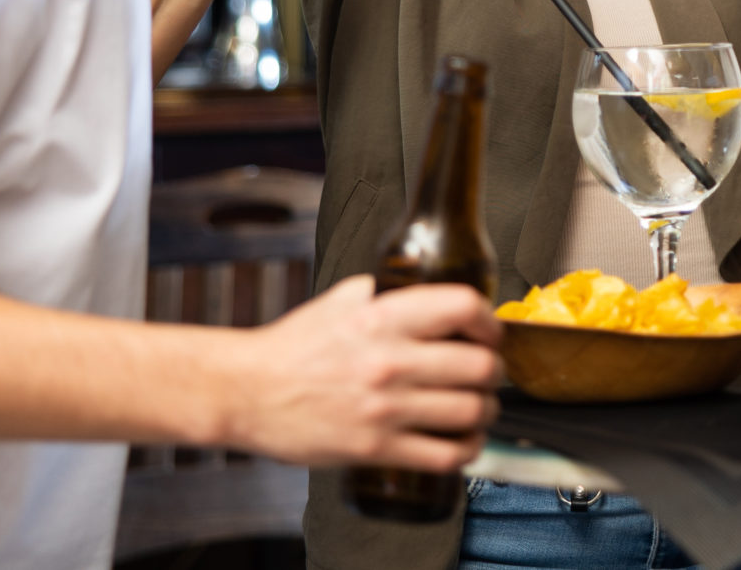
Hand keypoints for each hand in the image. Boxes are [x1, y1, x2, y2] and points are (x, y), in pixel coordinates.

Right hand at [224, 276, 502, 468]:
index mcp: (384, 317)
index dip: (490, 321)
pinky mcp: (375, 449)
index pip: (464, 308)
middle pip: (479, 365)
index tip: (491, 331)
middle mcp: (390, 361)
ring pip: (470, 412)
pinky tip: (465, 444)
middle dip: (494, 371)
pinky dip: (467, 451)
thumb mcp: (340, 299)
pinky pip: (444, 456)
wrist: (246, 392)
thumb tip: (420, 283)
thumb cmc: (291, 347)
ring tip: (480, 407)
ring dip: (486, 411)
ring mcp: (385, 409)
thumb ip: (383, 290)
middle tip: (489, 373)